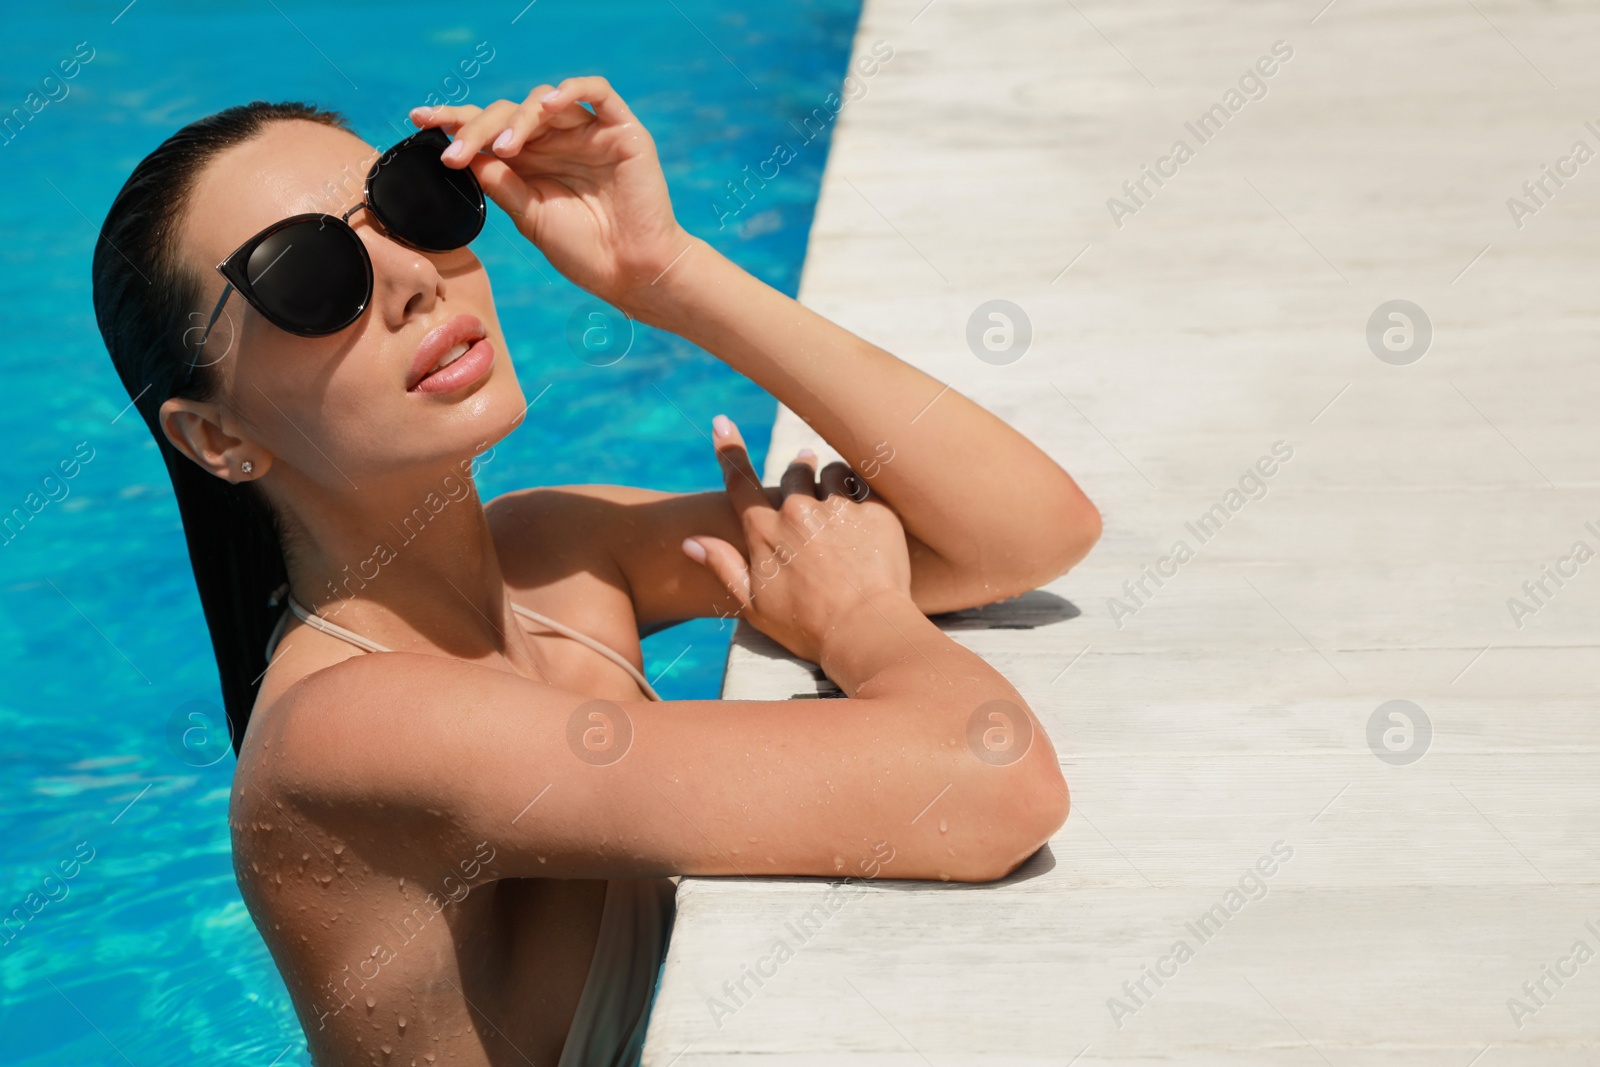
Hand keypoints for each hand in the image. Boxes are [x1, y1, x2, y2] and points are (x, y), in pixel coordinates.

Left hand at [410, 76, 694, 314]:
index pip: (489, 130)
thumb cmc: (585, 252)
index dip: (455, 121)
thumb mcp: (531, 216)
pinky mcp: (622, 130)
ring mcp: (590, 133)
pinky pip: (597, 91)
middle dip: (476, 128)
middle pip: (509, 113)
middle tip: (455, 153)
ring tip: (504, 150)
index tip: (419, 121)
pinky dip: (570, 91)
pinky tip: (548, 108)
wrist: (633, 272)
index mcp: (534, 162)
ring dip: (517, 120)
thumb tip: (466, 153)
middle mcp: (558, 142)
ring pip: (544, 102)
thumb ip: (501, 182)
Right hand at [681, 416, 912, 663]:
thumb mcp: (753, 605)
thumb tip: (690, 542)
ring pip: (830, 471)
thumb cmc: (807, 626)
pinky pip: (864, 484)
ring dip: (831, 480)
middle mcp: (798, 511)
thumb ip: (723, 567)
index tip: (721, 424)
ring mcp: (838, 509)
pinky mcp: (875, 511)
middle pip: (794, 471)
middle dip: (798, 471)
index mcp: (764, 532)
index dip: (729, 450)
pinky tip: (865, 515)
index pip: (740, 481)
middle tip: (806, 476)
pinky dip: (861, 493)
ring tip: (838, 501)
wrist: (865, 633)